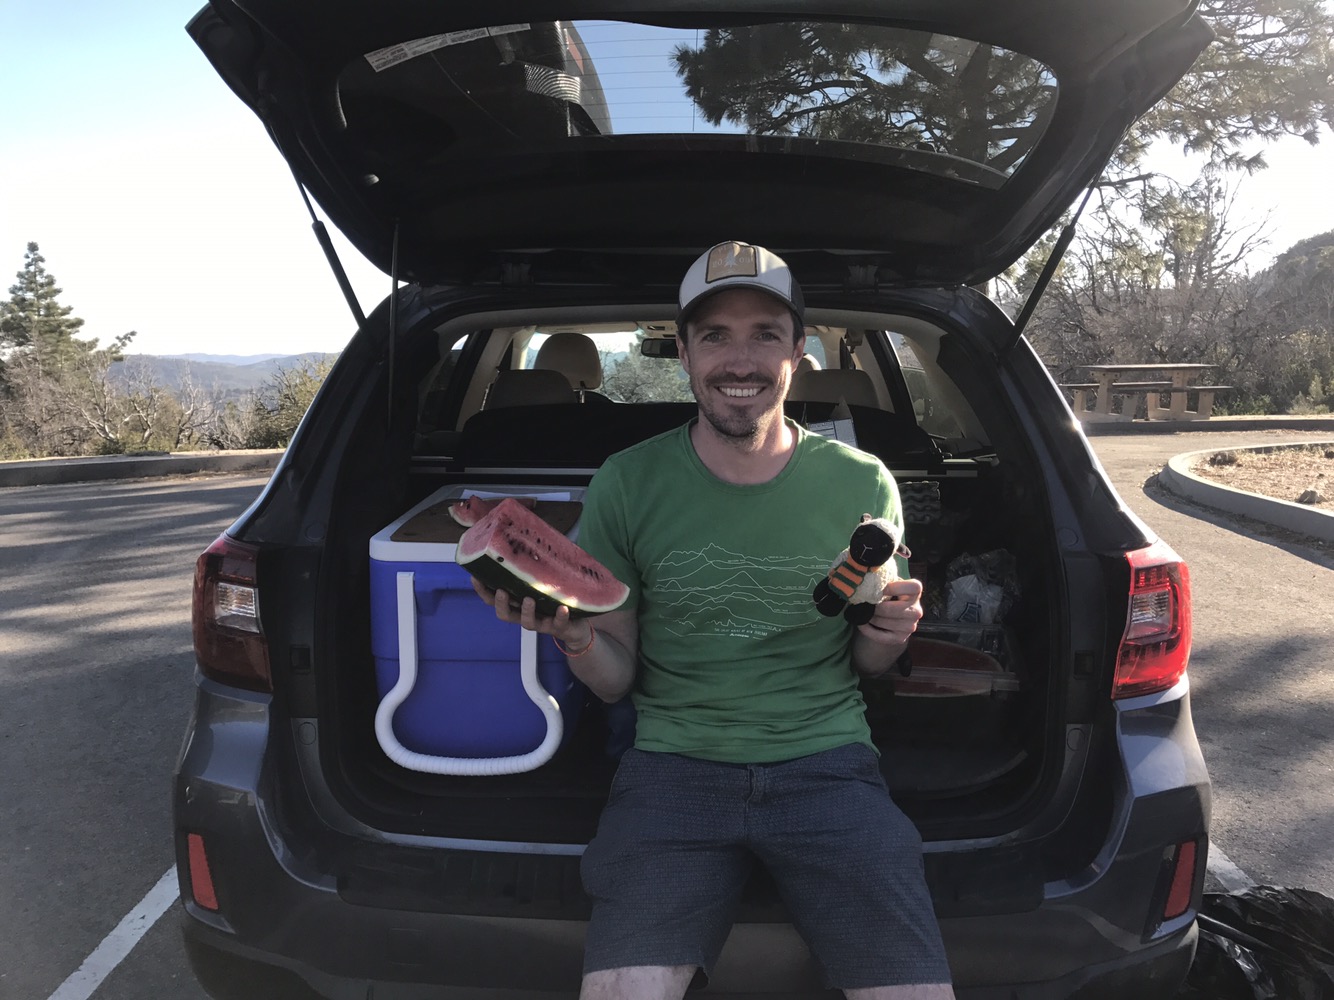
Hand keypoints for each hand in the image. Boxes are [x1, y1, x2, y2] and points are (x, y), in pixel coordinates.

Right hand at [469, 577, 592, 649]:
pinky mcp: (559, 627)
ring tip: (529, 599)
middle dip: (501, 603)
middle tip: (502, 591)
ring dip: (527, 611)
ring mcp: (541, 622)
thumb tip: (527, 533)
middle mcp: (524, 614)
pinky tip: (563, 608)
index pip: (493, 599)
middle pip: (505, 614)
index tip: (475, 577)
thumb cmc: (555, 598)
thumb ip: (534, 566)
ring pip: (527, 622)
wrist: (576, 626)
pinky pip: (558, 623)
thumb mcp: (543, 581)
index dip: (483, 591)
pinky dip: (559, 616)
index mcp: (517, 603)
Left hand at [857, 578, 922, 648]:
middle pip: (891, 609)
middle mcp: (916, 611)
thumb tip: (868, 580)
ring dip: (869, 617)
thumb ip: (885, 580)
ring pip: (883, 622)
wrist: (890, 616)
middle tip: (864, 603)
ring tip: (863, 612)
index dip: (893, 588)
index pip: (913, 587)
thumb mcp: (890, 584)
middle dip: (874, 607)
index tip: (880, 590)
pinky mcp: (900, 638)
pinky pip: (879, 636)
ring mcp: (910, 627)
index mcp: (916, 593)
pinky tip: (861, 623)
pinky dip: (867, 629)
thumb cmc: (888, 595)